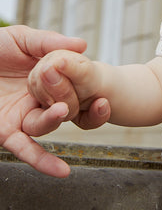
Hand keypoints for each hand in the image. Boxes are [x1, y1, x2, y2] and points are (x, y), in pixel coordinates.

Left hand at [0, 25, 108, 176]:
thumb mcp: (23, 39)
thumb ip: (50, 42)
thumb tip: (83, 46)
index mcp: (44, 79)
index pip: (73, 88)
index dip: (88, 89)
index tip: (103, 92)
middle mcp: (36, 100)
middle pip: (63, 108)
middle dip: (77, 105)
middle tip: (87, 99)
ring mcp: (21, 116)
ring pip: (46, 125)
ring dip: (55, 120)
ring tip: (62, 109)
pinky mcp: (5, 131)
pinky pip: (26, 149)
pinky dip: (43, 161)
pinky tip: (62, 171)